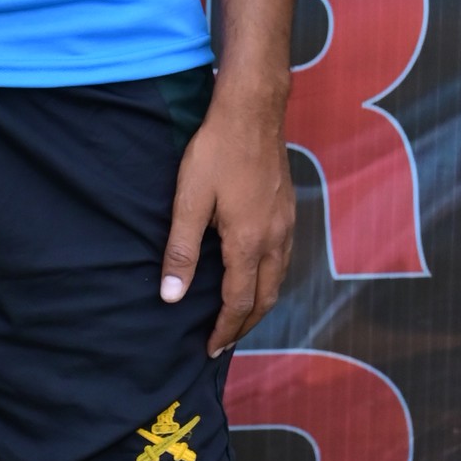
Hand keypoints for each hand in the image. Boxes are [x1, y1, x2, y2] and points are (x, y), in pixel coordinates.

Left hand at [159, 92, 293, 355]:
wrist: (253, 111)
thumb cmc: (216, 152)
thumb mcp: (189, 201)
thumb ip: (181, 251)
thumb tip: (171, 297)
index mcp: (249, 243)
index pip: (239, 303)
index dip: (224, 330)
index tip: (210, 349)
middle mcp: (275, 240)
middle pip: (265, 298)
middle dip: (245, 325)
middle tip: (224, 342)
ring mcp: (287, 224)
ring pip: (279, 279)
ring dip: (259, 304)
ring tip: (239, 317)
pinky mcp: (288, 210)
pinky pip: (284, 258)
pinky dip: (270, 279)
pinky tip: (256, 274)